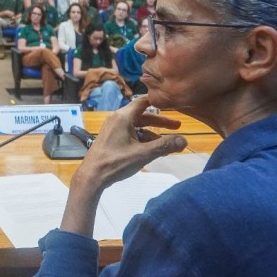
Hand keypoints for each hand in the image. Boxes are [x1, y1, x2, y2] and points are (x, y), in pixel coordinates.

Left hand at [61, 96, 185, 235]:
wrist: (92, 176)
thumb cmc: (116, 162)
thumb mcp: (143, 154)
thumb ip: (164, 146)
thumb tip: (184, 140)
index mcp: (123, 117)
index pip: (143, 101)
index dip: (159, 101)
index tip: (173, 104)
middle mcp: (117, 119)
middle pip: (142, 115)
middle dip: (160, 121)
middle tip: (177, 127)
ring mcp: (112, 128)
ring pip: (136, 126)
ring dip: (151, 133)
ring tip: (166, 145)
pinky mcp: (111, 138)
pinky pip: (130, 133)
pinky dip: (141, 138)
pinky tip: (151, 150)